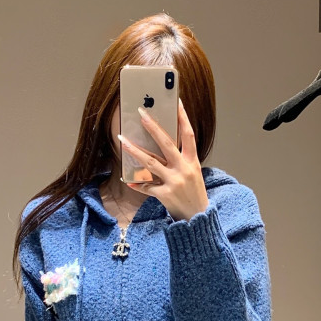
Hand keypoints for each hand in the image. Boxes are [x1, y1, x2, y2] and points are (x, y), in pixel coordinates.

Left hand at [117, 98, 209, 221]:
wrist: (198, 218)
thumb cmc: (194, 193)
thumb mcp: (193, 172)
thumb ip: (181, 159)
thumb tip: (162, 144)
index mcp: (193, 161)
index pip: (188, 134)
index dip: (183, 117)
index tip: (175, 101)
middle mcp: (184, 169)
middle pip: (166, 143)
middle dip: (152, 127)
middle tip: (141, 113)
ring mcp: (174, 182)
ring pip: (150, 162)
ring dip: (134, 150)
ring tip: (122, 140)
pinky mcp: (164, 194)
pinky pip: (146, 186)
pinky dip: (137, 183)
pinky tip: (127, 180)